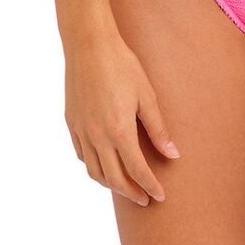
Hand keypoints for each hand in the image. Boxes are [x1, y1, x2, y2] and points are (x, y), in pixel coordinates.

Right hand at [64, 29, 179, 206]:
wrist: (89, 46)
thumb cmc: (122, 66)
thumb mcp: (146, 95)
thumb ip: (158, 128)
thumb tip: (173, 154)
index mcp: (119, 131)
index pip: (137, 170)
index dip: (150, 186)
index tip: (160, 196)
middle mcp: (97, 137)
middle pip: (114, 178)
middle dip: (131, 192)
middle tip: (145, 199)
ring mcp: (81, 131)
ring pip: (94, 171)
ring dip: (111, 184)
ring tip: (126, 186)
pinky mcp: (71, 123)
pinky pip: (81, 155)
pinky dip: (94, 166)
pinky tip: (104, 163)